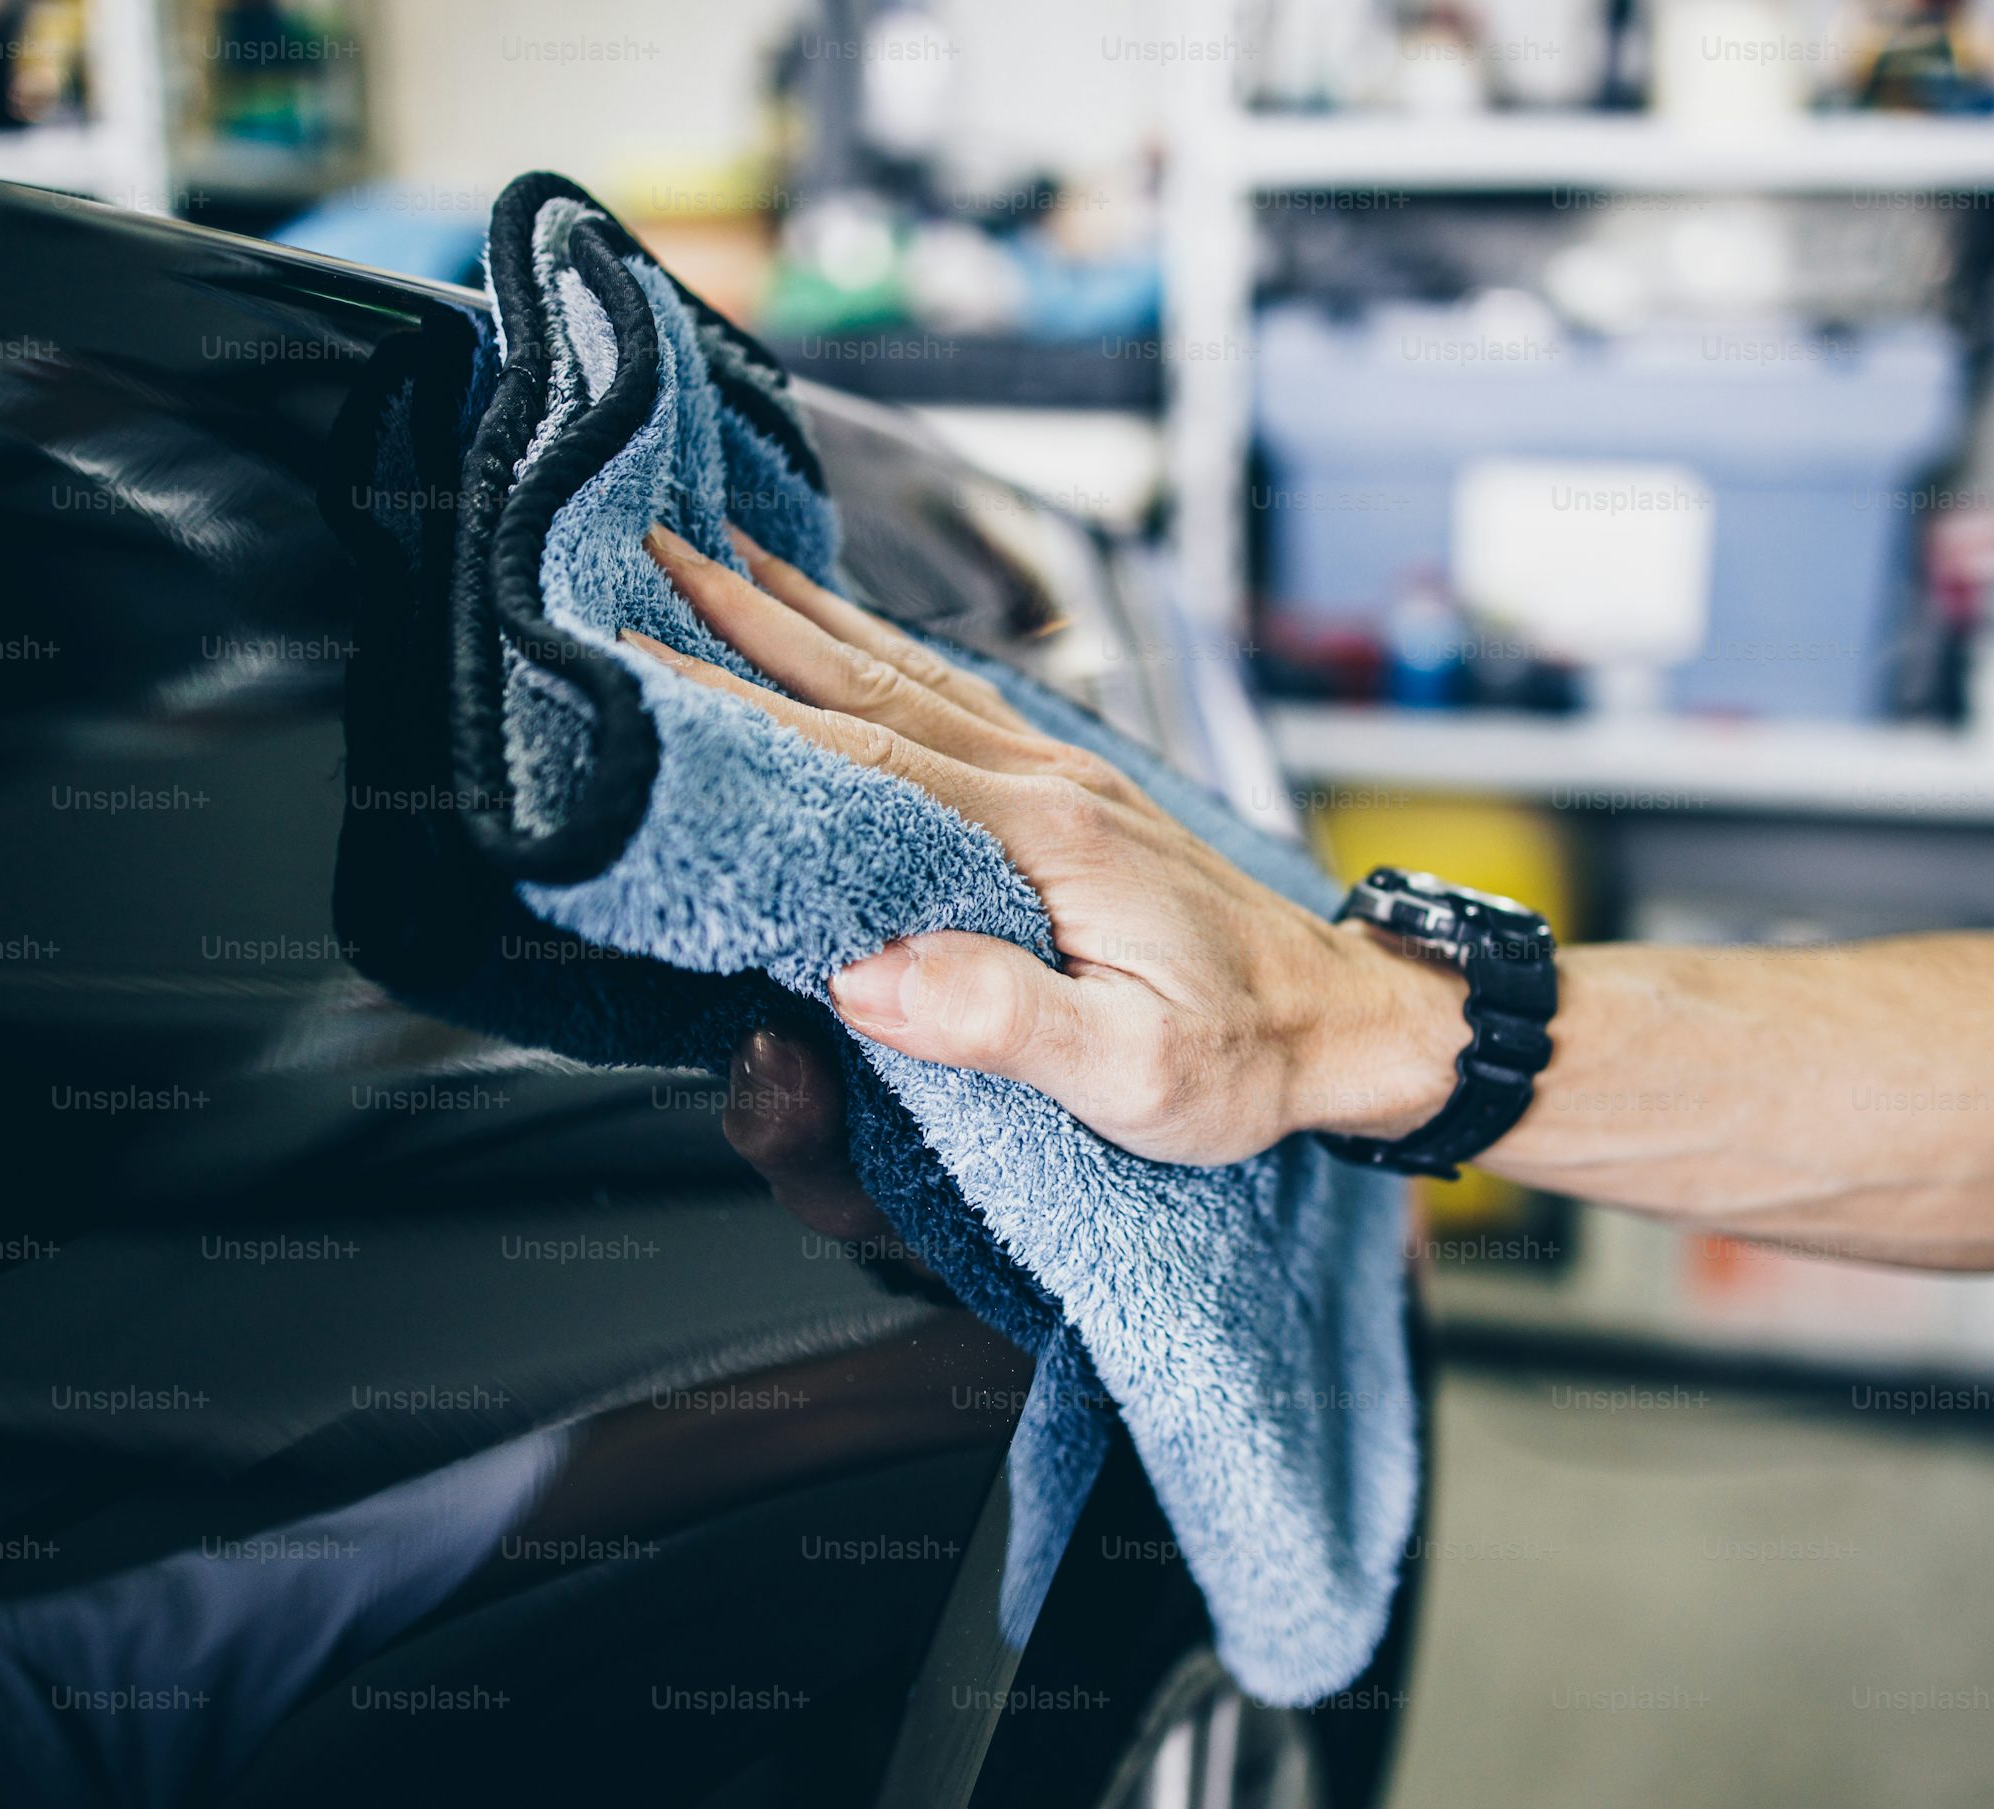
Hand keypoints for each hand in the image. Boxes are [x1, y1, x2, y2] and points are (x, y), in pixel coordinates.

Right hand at [629, 523, 1471, 1165]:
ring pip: (906, 675)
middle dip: (749, 616)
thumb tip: (867, 974)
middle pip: (867, 683)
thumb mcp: (1138, 1072)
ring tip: (722, 554)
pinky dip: (880, 648)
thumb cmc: (1248, 1056)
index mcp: (1044, 839)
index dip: (742, 710)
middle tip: (649, 551)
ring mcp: (1062, 780)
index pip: (859, 759)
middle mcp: (1047, 784)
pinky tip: (848, 630)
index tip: (643, 659)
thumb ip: (1005, 1019)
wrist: (1350, 1021)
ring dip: (806, 612)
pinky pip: (952, 699)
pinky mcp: (1073, 797)